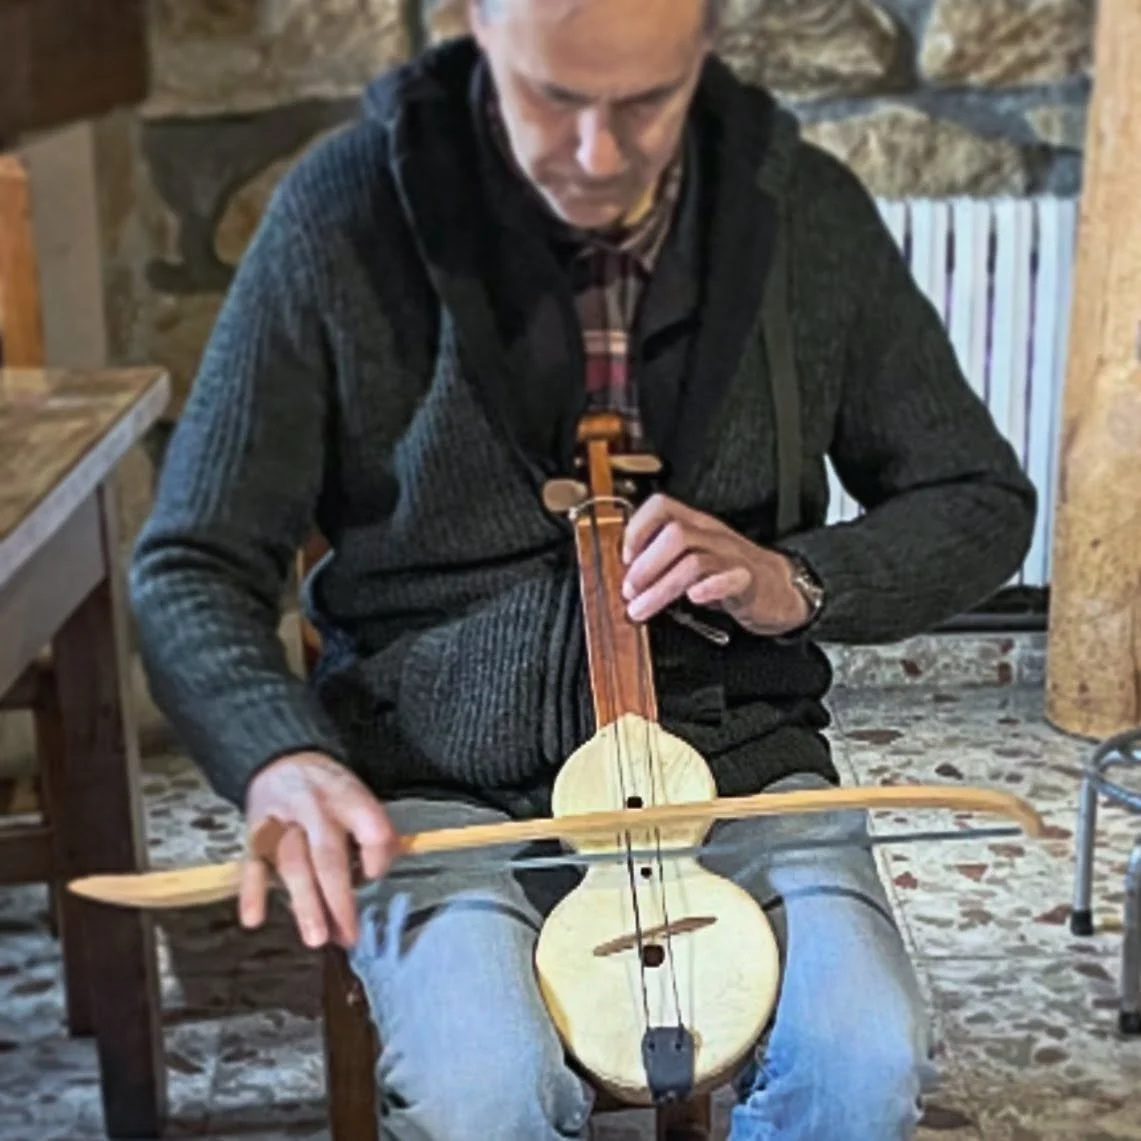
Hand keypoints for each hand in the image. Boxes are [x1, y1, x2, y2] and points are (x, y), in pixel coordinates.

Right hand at [239, 751, 396, 948]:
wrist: (282, 759)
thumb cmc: (329, 789)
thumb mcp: (358, 795)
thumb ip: (371, 832)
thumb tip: (376, 877)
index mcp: (348, 797)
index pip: (370, 828)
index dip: (377, 856)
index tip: (374, 876)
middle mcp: (315, 809)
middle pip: (328, 855)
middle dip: (338, 898)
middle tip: (348, 935)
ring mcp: (282, 822)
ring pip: (292, 863)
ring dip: (304, 902)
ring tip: (316, 938)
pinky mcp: (255, 834)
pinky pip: (252, 863)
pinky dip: (252, 891)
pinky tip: (254, 919)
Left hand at [621, 494, 810, 636]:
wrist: (779, 588)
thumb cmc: (729, 574)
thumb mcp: (694, 558)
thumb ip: (663, 560)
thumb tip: (625, 574)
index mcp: (696, 525)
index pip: (662, 507)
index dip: (637, 528)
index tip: (624, 557)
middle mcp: (712, 535)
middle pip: (675, 535)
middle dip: (646, 565)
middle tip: (629, 591)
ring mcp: (731, 557)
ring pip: (693, 562)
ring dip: (661, 588)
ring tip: (642, 609)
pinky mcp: (748, 582)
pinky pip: (730, 579)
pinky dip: (709, 588)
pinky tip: (694, 598)